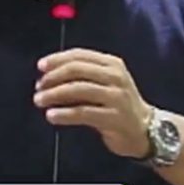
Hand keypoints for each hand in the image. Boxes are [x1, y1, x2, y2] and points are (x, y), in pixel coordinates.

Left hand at [33, 48, 151, 158]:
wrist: (145, 129)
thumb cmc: (118, 104)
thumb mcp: (106, 82)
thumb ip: (83, 75)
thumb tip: (48, 74)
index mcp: (112, 63)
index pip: (80, 55)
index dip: (57, 59)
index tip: (40, 67)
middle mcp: (115, 76)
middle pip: (77, 69)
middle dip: (53, 77)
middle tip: (38, 87)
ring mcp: (116, 97)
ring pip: (78, 89)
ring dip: (54, 94)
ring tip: (39, 101)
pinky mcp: (114, 117)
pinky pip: (83, 113)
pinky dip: (64, 114)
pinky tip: (51, 116)